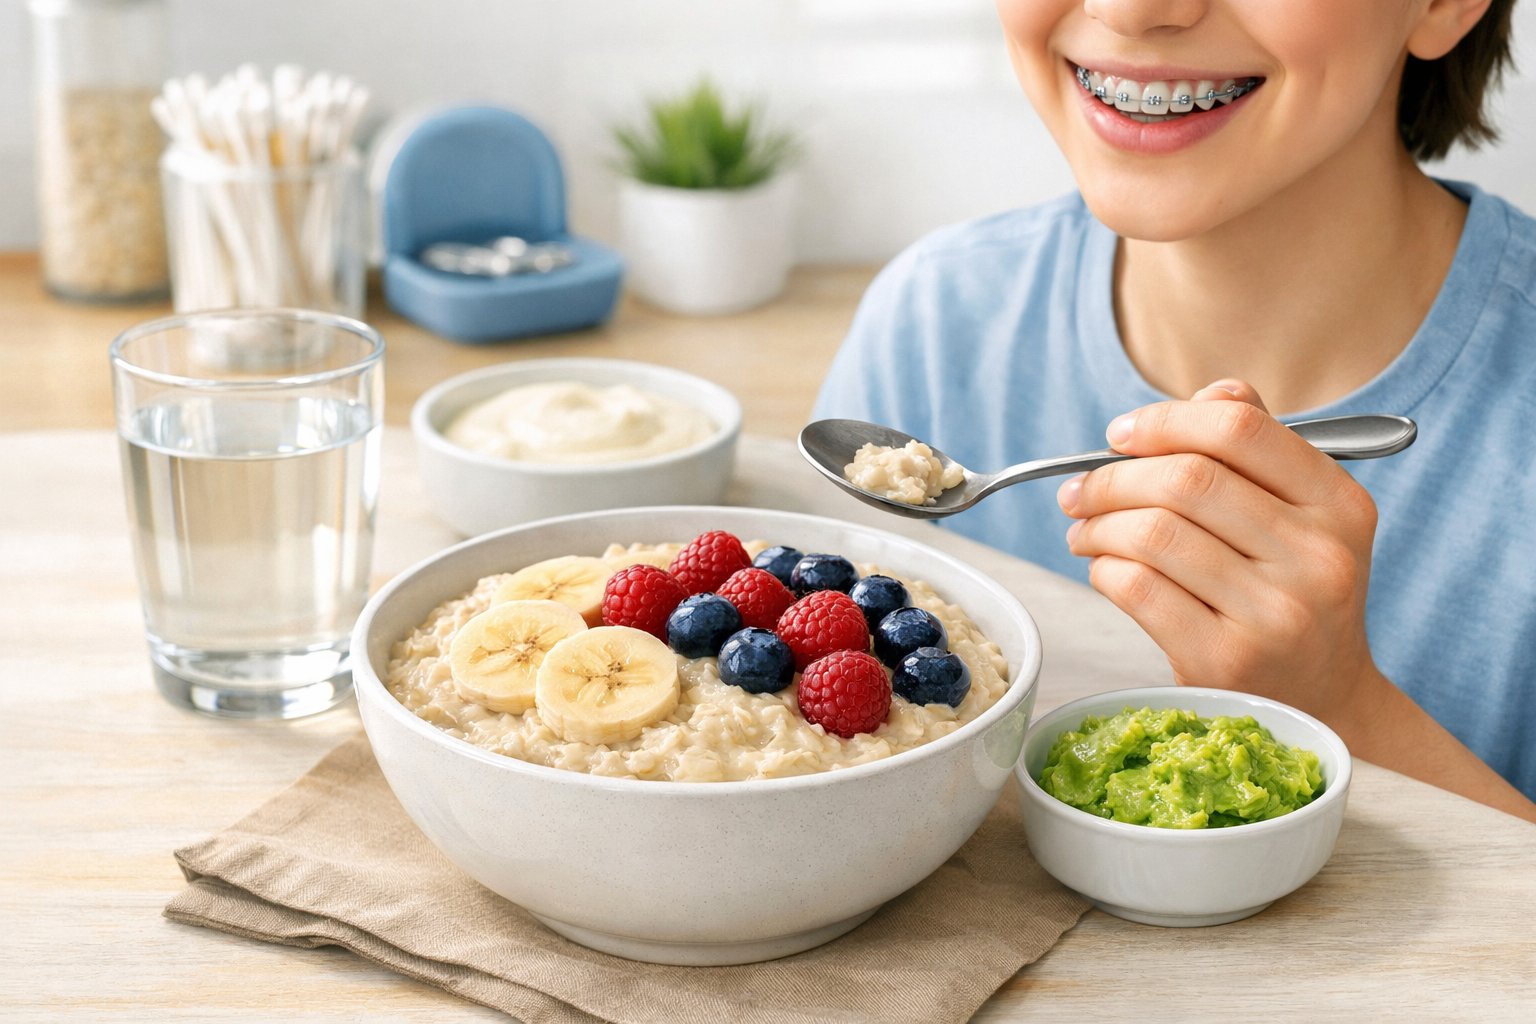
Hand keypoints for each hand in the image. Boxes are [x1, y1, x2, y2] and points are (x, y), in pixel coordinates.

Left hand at [1057, 379, 1381, 720]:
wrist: (1319, 704)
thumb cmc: (1291, 594)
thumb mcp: (1304, 518)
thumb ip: (1258, 447)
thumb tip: (1206, 391)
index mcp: (1340, 505)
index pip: (1239, 427)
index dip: (1164, 420)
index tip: (1119, 435)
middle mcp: (1318, 558)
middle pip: (1186, 478)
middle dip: (1112, 477)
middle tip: (1080, 490)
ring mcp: (1274, 614)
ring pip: (1152, 533)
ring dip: (1097, 524)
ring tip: (1084, 530)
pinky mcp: (1224, 660)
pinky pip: (1135, 588)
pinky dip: (1102, 568)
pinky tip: (1101, 568)